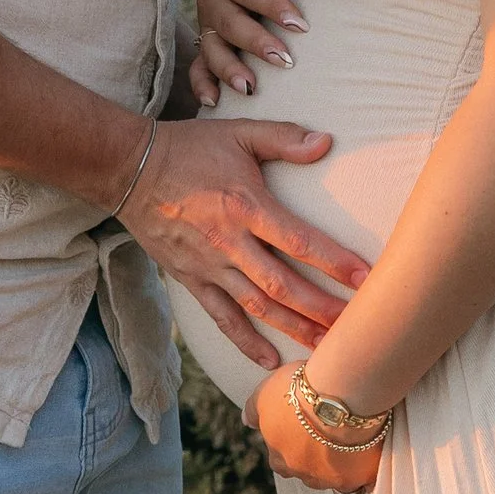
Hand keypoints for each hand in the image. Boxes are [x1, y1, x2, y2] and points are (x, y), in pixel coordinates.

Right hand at [117, 114, 367, 369]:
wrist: (128, 169)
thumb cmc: (188, 148)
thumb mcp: (238, 133)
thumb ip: (283, 139)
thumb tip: (326, 141)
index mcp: (245, 206)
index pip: (299, 241)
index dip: (334, 262)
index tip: (366, 279)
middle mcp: (229, 243)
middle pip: (283, 285)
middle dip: (322, 308)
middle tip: (357, 327)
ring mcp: (209, 266)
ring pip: (258, 307)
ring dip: (294, 329)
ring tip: (327, 349)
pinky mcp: (191, 280)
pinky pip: (222, 317)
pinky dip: (245, 341)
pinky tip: (269, 360)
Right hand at [191, 0, 312, 107]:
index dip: (273, 6)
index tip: (301, 25)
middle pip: (229, 23)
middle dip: (256, 42)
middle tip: (284, 60)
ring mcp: (208, 26)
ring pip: (212, 49)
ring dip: (230, 70)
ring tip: (250, 88)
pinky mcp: (208, 48)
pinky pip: (199, 69)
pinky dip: (203, 86)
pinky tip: (214, 102)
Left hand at [251, 365, 382, 492]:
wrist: (341, 393)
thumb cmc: (300, 391)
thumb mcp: (265, 394)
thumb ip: (253, 411)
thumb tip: (247, 423)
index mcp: (281, 459)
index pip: (280, 459)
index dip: (290, 443)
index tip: (301, 427)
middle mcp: (306, 475)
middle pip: (308, 471)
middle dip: (314, 457)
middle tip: (326, 432)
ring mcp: (335, 479)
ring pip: (335, 477)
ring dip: (339, 463)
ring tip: (349, 437)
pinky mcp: (362, 475)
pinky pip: (362, 476)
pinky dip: (364, 465)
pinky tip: (368, 448)